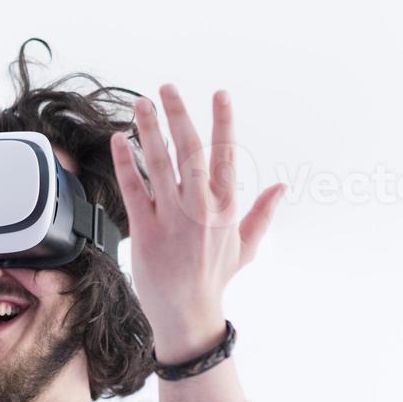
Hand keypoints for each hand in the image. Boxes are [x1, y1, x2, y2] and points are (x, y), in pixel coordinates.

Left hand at [109, 84, 284, 362]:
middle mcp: (201, 208)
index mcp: (227, 207)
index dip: (223, 122)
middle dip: (179, 115)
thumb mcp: (246, 246)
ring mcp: (172, 218)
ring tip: (141, 104)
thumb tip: (282, 187)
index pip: (226, 155)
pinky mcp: (145, 230)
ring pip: (158, 164)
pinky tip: (120, 140)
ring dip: (149, 130)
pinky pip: (133, 188)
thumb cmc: (215, 278)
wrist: (188, 313)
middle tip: (168, 88)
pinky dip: (125, 162)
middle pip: (190, 151)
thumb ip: (262, 213)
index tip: (220, 95)